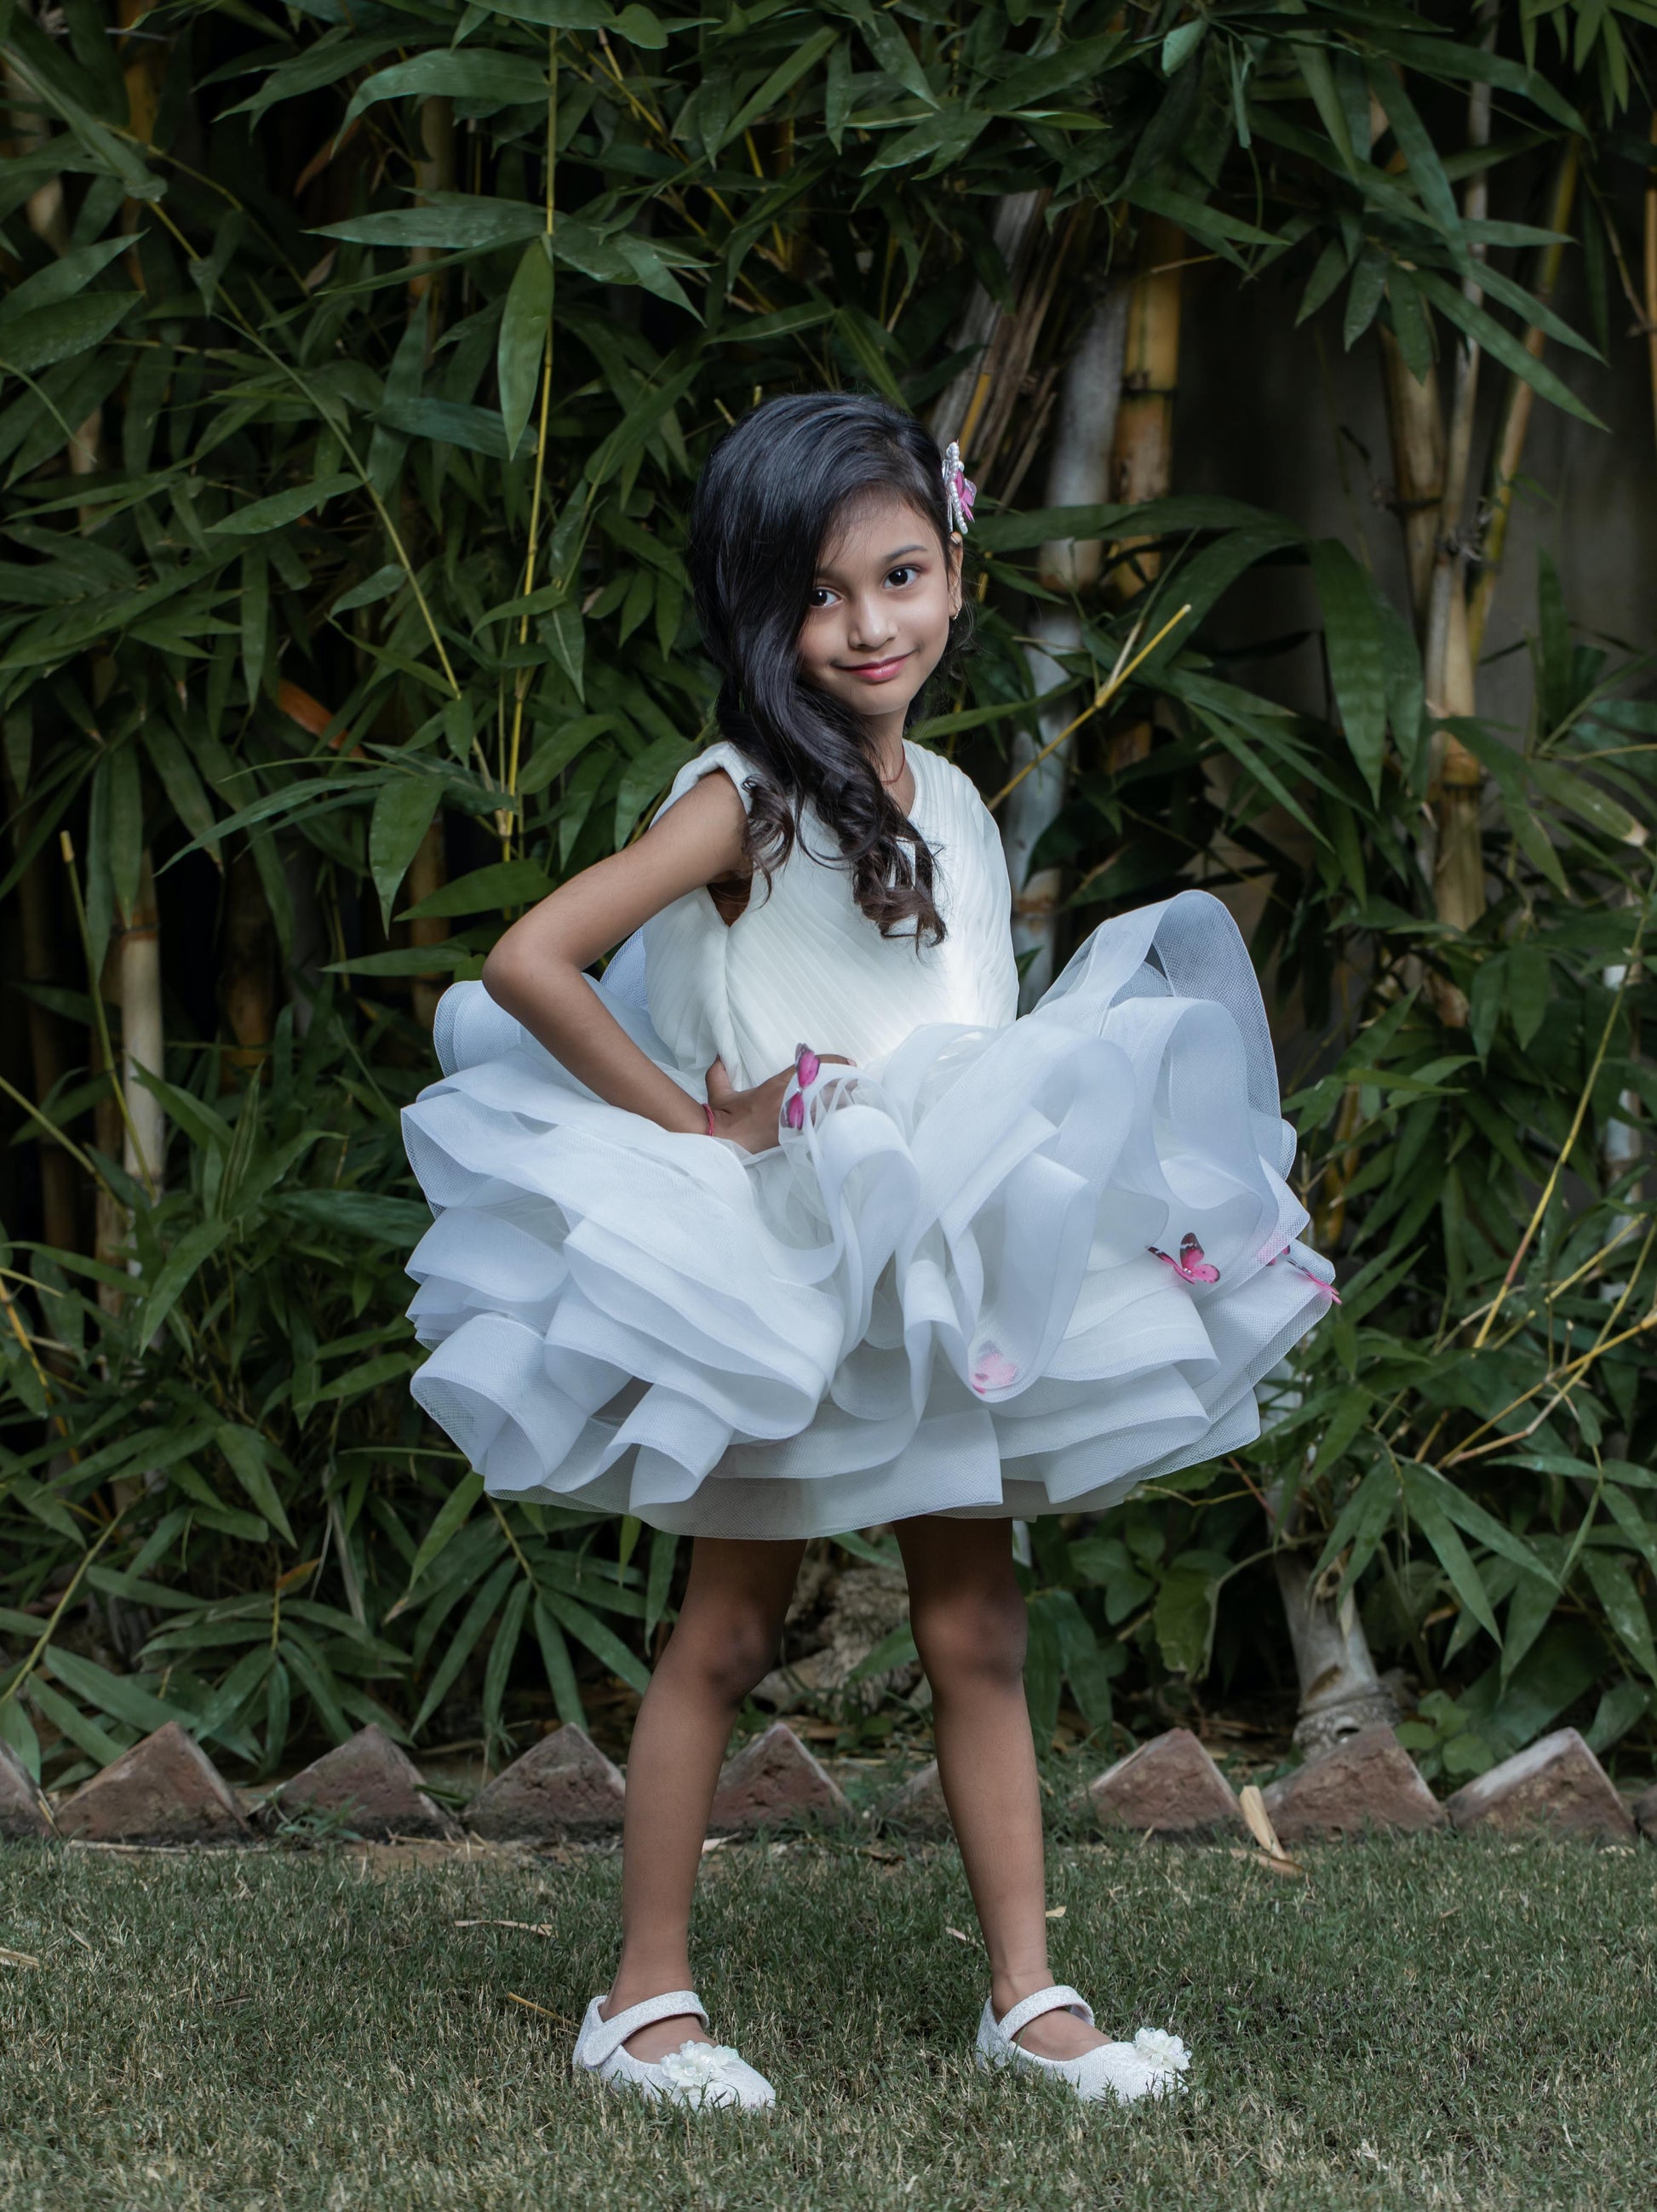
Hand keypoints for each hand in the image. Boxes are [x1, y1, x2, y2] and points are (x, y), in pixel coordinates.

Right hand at [704, 1053, 847, 1153]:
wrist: (725, 1140)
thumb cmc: (724, 1116)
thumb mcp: (720, 1091)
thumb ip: (720, 1072)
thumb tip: (719, 1058)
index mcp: (777, 1086)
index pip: (810, 1069)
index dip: (831, 1062)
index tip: (847, 1061)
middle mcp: (790, 1101)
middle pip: (825, 1088)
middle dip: (842, 1083)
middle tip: (856, 1080)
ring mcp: (794, 1119)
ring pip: (825, 1107)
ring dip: (839, 1102)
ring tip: (853, 1098)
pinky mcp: (794, 1135)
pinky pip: (817, 1124)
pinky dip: (828, 1119)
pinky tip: (838, 1119)